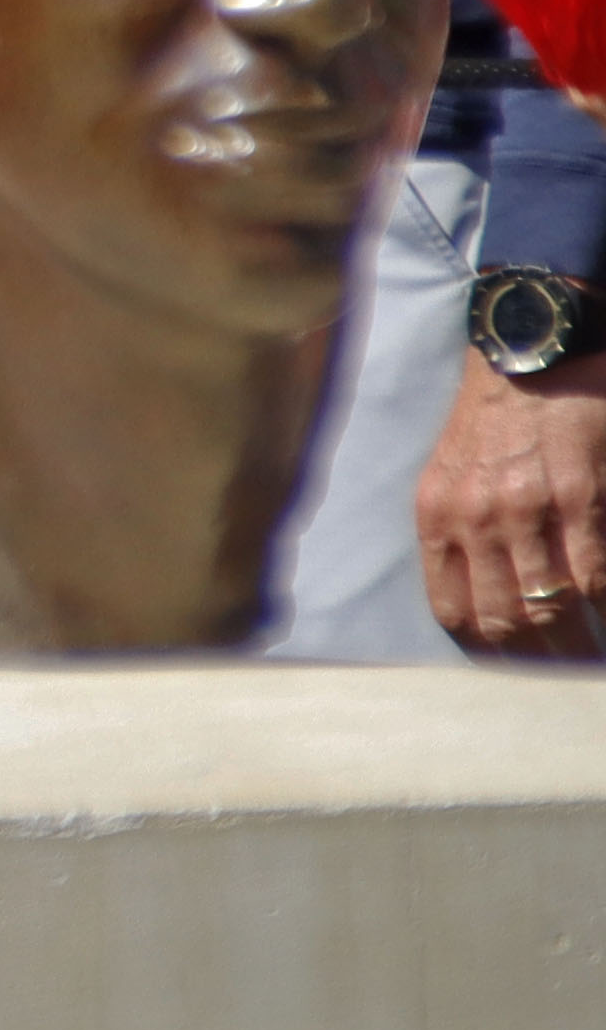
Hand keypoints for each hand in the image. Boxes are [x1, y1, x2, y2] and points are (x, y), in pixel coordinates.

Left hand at [421, 352, 605, 656]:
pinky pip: (596, 576)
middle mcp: (476, 518)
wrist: (528, 352)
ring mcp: (529, 509)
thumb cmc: (493, 420)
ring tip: (591, 660)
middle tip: (566, 677)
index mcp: (438, 516)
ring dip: (580, 647)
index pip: (455, 611)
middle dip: (540, 663)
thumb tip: (487, 602)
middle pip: (506, 622)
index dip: (489, 652)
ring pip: (554, 608)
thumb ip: (460, 535)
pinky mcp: (581, 496)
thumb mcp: (449, 475)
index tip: (518, 672)